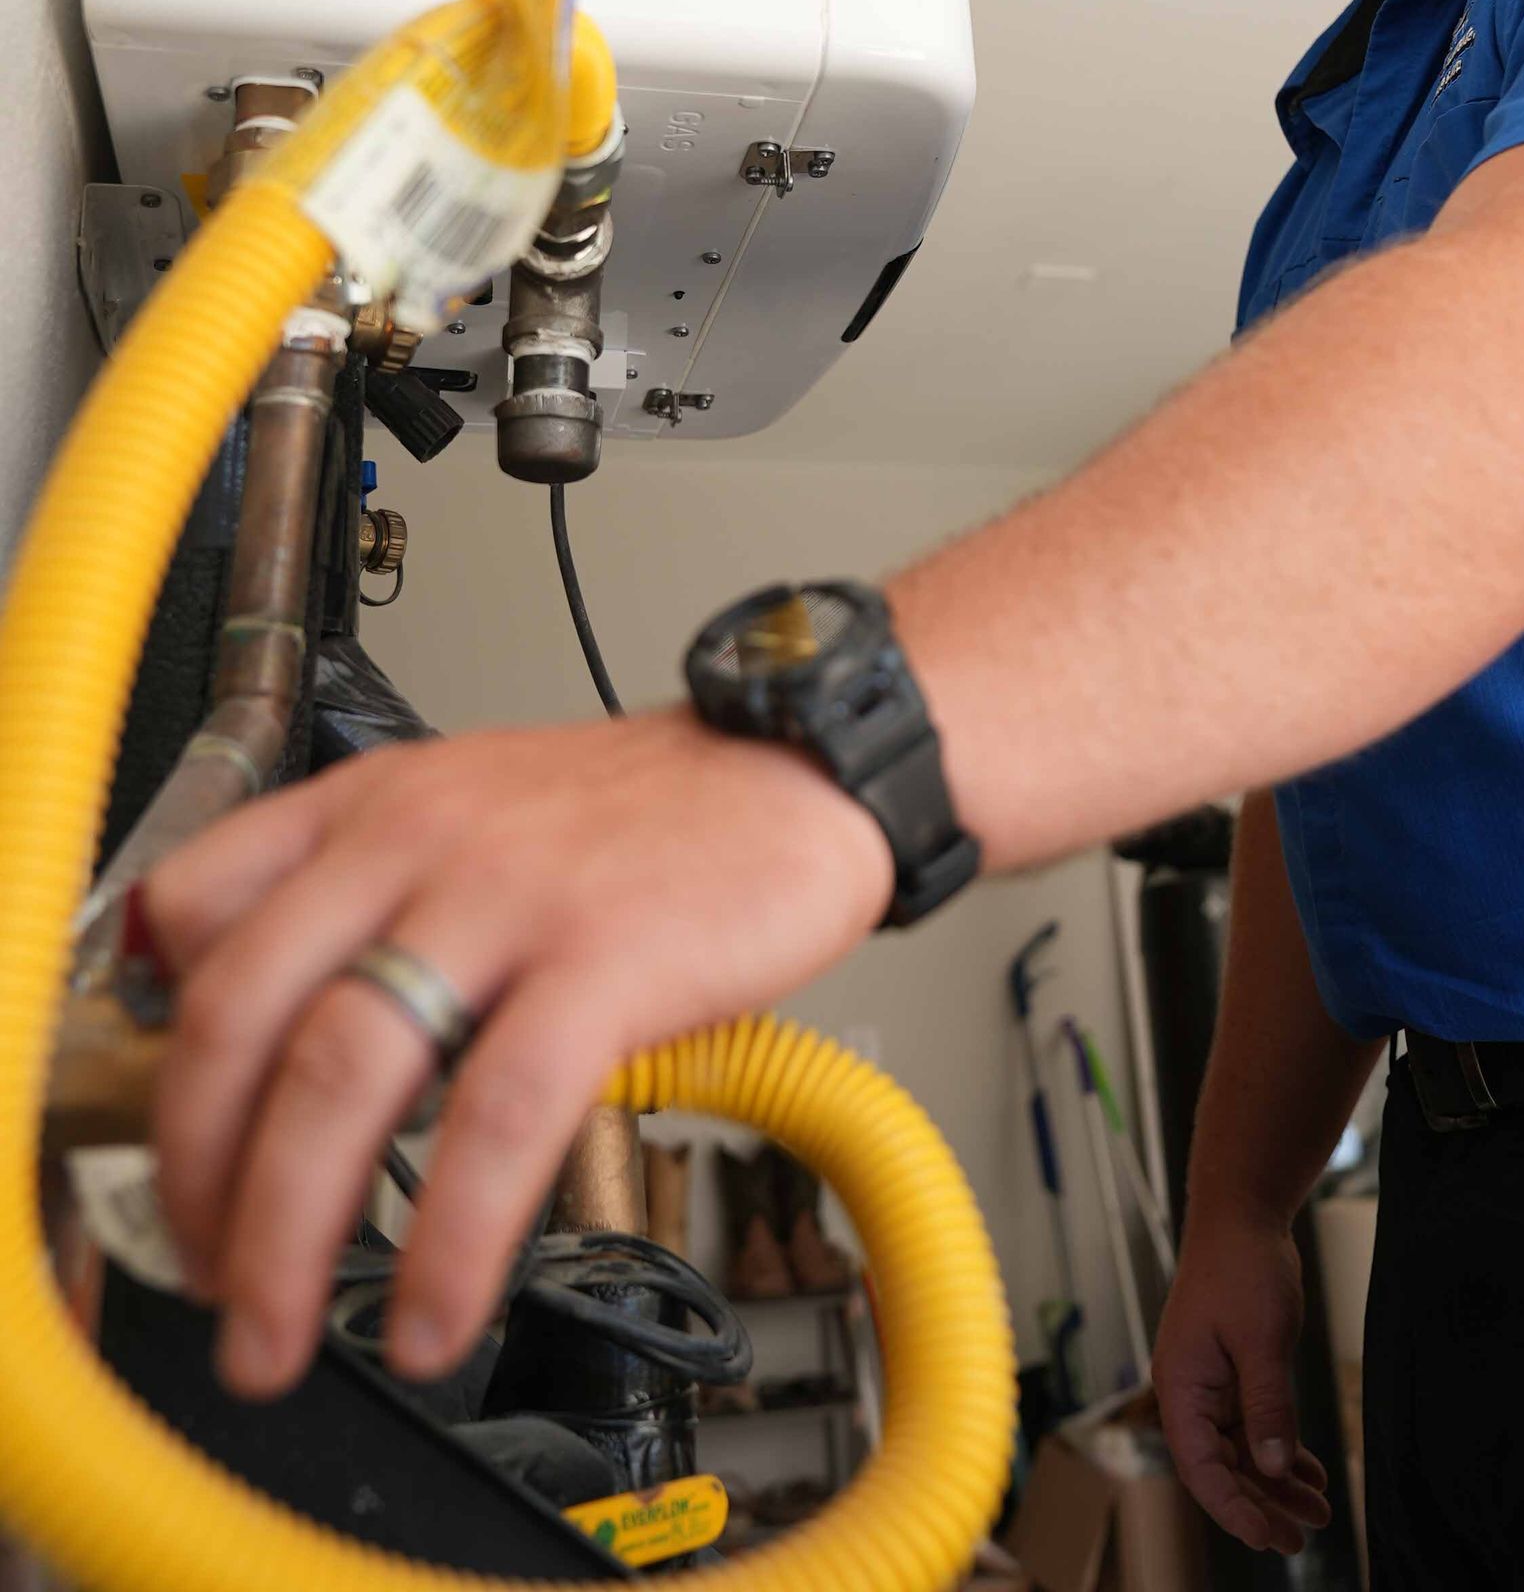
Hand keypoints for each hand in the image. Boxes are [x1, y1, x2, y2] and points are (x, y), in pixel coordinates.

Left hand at [141, 707, 893, 1400]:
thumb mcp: (472, 810)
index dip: (149, 1050)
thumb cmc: (643, 813)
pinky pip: (496, 1119)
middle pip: (237, 1018)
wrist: (798, 762)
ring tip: (276, 1335)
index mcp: (371, 803)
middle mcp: (416, 838)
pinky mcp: (606, 959)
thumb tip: (278, 1044)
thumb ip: (370, 899)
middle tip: (205, 1281)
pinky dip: (449, 1240)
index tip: (164, 1157)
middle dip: (190, 1182)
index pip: (188, 911)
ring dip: (284, 1237)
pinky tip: (436, 1314)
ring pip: (342, 1075)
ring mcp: (509, 895)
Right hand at [1152, 1207, 1334, 1554]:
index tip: (1268, 1536)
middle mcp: (1190, 1392)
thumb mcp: (1261, 1339)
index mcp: (1181, 1386)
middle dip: (1261, 1504)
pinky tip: (1308, 1472)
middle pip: (1221, 1466)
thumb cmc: (1242, 1267)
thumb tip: (1272, 1466)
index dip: (1233, 1507)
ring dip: (1275, 1481)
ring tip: (1317, 1510)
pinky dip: (1279, 1450)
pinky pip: (1253, 1426)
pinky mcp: (1232, 1372)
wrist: (1242, 1216)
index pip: (1201, 1467)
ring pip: (1240, 1451)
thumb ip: (1267, 1405)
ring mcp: (1210, 1383)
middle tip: (1302, 1537)